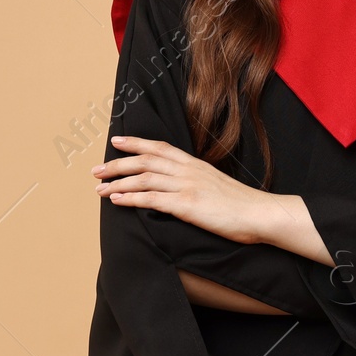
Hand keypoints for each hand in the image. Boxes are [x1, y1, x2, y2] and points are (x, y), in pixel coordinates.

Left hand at [93, 135, 269, 243]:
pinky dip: (130, 198)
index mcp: (195, 164)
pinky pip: (151, 199)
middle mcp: (188, 170)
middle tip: (96, 170)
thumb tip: (179, 186)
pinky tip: (116, 200)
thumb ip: (196, 181)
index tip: (116, 142)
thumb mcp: (216, 184)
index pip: (159, 147)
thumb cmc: (241, 204)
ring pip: (143, 179)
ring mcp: (187, 186)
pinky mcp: (187, 205)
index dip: (135, 143)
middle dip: (117, 164)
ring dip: (117, 183)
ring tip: (98, 189)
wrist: (260, 214)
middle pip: (144, 160)